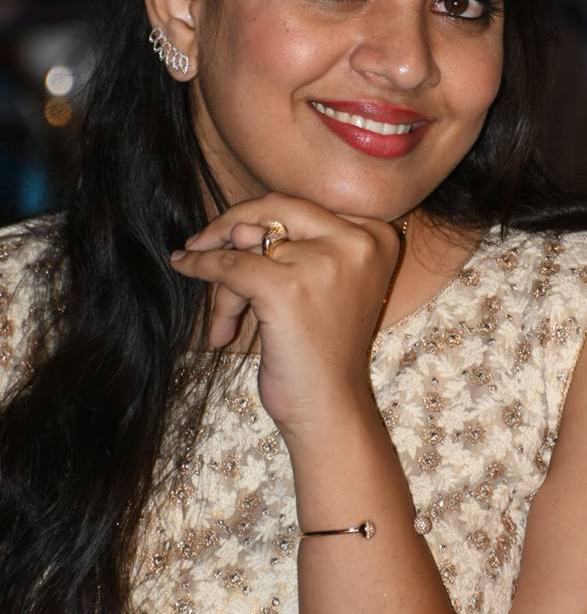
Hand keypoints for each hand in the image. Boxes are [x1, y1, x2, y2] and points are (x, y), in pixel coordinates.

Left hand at [170, 193, 400, 441]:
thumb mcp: (320, 281)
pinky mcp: (286, 287)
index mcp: (376, 235)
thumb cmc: (323, 349)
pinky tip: (183, 265)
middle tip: (202, 242)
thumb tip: (235, 225)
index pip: (304, 206)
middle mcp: (358, 241)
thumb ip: (290, 243)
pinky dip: (202, 267)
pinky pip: (229, 265)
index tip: (234, 233)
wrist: (330, 407)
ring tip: (224, 321)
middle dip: (233, 226)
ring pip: (249, 244)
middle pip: (276, 210)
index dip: (263, 218)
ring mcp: (324, 262)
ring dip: (227, 280)